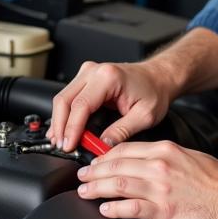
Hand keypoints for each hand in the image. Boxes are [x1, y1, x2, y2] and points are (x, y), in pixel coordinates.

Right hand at [49, 61, 172, 151]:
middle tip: (62, 147)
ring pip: (63, 98)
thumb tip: (101, 146)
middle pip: (64, 100)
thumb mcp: (144, 116)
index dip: (71, 129)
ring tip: (61, 142)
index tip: (69, 146)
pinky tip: (65, 130)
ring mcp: (88, 73)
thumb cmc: (154, 91)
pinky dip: (65, 115)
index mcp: (108, 77)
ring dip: (60, 122)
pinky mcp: (86, 78)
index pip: (80, 105)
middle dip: (60, 127)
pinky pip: (69, 97)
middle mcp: (94, 71)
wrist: (158, 77)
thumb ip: (121, 132)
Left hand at [74, 140, 217, 218]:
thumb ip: (165, 157)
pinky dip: (115, 208)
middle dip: (94, 171)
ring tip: (85, 191)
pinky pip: (132, 208)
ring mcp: (161, 189)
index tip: (95, 161)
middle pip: (117, 165)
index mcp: (166, 150)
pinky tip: (106, 209)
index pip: (126, 149)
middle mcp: (160, 167)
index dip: (105, 156)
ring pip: (119, 184)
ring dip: (97, 188)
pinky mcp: (164, 211)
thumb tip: (144, 161)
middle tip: (82, 176)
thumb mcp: (189, 157)